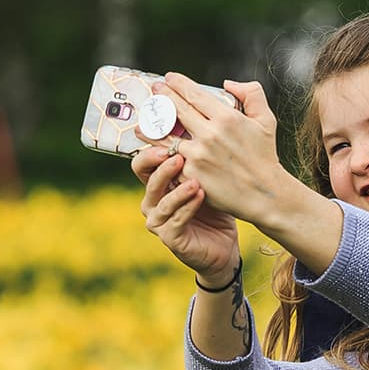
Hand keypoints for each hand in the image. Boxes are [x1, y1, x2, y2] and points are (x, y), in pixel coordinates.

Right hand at [135, 145, 238, 283]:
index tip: (167, 135)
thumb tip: (201, 124)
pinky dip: (188, 207)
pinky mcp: (170, 238)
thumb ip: (199, 159)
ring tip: (195, 180)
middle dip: (161, 165)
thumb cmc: (215, 208)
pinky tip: (201, 196)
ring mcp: (158, 221)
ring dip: (178, 189)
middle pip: (147, 177)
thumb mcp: (207, 179)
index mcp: (157, 184)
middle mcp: (152, 201)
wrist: (224, 245)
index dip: (152, 148)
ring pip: (161, 200)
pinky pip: (175, 220)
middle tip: (177, 156)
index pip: (144, 162)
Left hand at [158, 73, 297, 225]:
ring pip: (167, 135)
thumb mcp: (266, 120)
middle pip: (177, 109)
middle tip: (154, 88)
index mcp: (227, 118)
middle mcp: (210, 134)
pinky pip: (170, 159)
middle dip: (162, 96)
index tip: (169, 78)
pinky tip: (150, 144)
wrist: (264, 194)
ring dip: (153, 123)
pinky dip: (158, 151)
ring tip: (145, 117)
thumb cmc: (264, 156)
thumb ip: (252, 94)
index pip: (194, 94)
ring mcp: (198, 156)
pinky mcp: (190, 175)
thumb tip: (227, 83)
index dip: (178, 83)